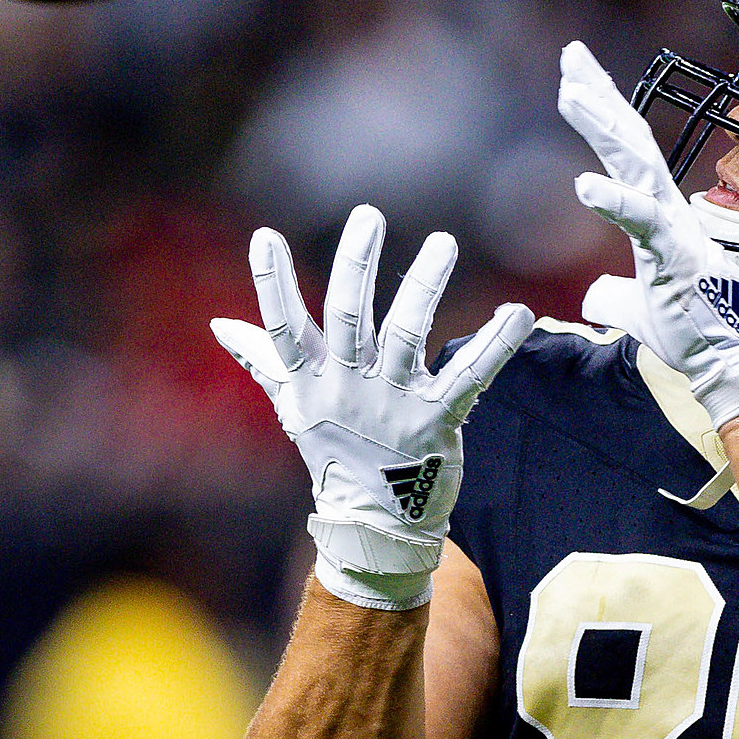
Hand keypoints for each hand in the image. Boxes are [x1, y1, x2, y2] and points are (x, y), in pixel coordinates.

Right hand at [213, 205, 534, 609]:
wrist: (376, 523)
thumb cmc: (335, 454)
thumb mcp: (295, 407)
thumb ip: (263, 359)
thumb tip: (220, 325)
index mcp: (312, 380)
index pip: (285, 327)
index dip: (272, 283)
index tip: (264, 236)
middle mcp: (350, 387)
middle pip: (349, 318)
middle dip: (356, 264)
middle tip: (368, 216)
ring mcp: (395, 403)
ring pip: (407, 335)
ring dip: (425, 286)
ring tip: (443, 242)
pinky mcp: (438, 419)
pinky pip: (470, 376)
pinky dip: (496, 344)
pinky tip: (519, 312)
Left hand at [557, 41, 738, 426]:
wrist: (726, 362)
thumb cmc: (690, 329)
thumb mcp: (637, 308)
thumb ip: (612, 294)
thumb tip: (593, 298)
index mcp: (657, 213)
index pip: (627, 150)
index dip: (604, 111)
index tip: (575, 75)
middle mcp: (666, 209)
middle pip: (631, 139)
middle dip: (601, 96)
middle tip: (572, 56)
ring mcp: (672, 227)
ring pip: (636, 164)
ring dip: (603, 126)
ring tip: (570, 93)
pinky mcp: (675, 255)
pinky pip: (642, 222)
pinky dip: (614, 201)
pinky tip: (582, 185)